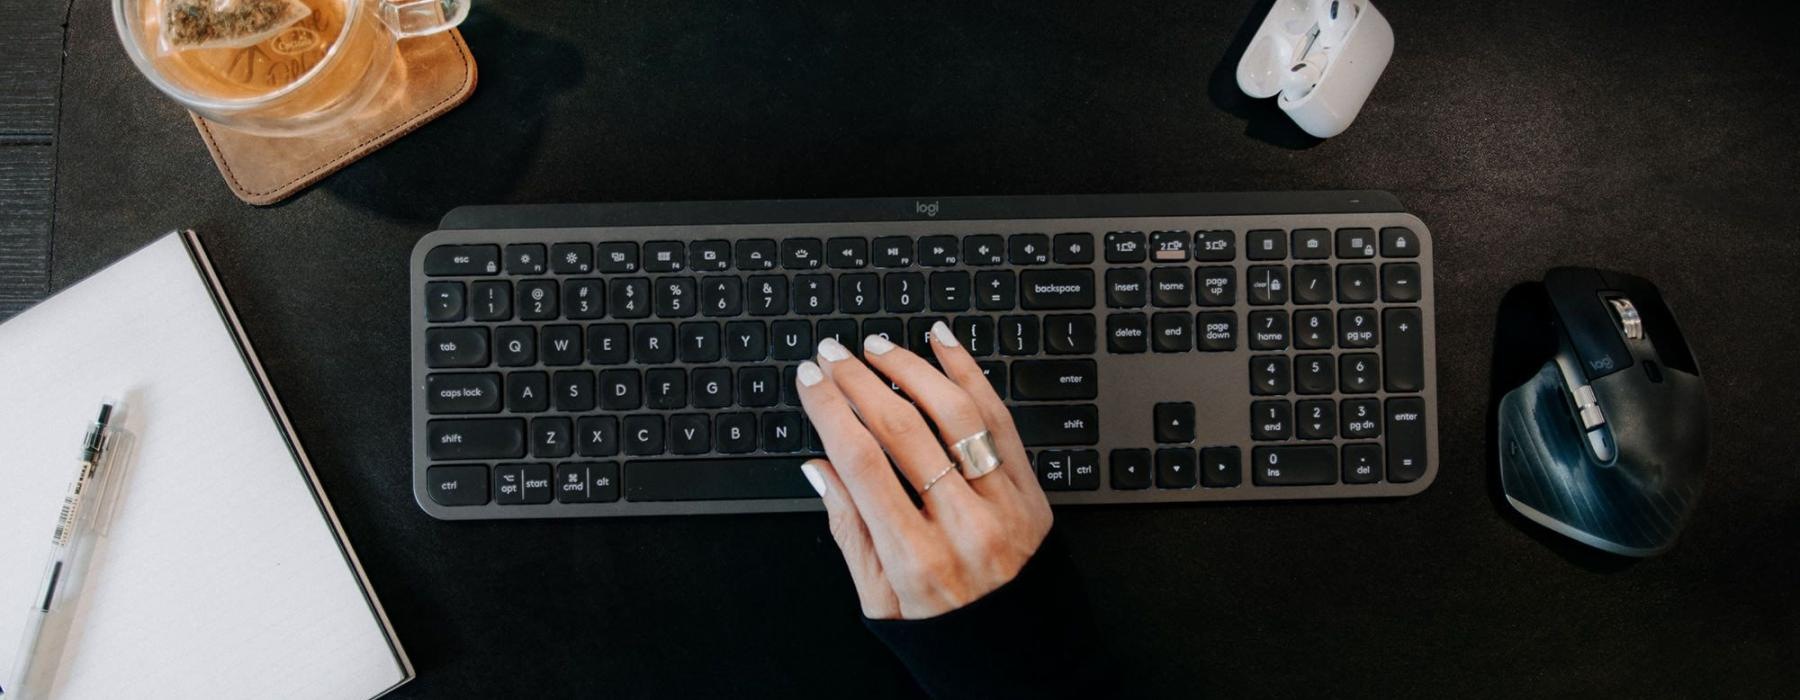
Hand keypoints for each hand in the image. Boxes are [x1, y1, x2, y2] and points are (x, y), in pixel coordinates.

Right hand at [795, 321, 1051, 619]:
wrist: (1028, 664)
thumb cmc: (949, 636)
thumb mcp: (881, 603)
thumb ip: (850, 532)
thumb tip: (819, 468)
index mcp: (915, 558)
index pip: (862, 463)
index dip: (830, 411)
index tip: (811, 380)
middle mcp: (962, 527)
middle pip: (902, 431)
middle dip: (859, 381)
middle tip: (833, 352)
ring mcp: (1003, 506)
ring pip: (956, 415)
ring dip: (912, 370)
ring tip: (879, 347)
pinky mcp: (1033, 492)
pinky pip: (1001, 421)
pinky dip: (971, 376)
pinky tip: (945, 347)